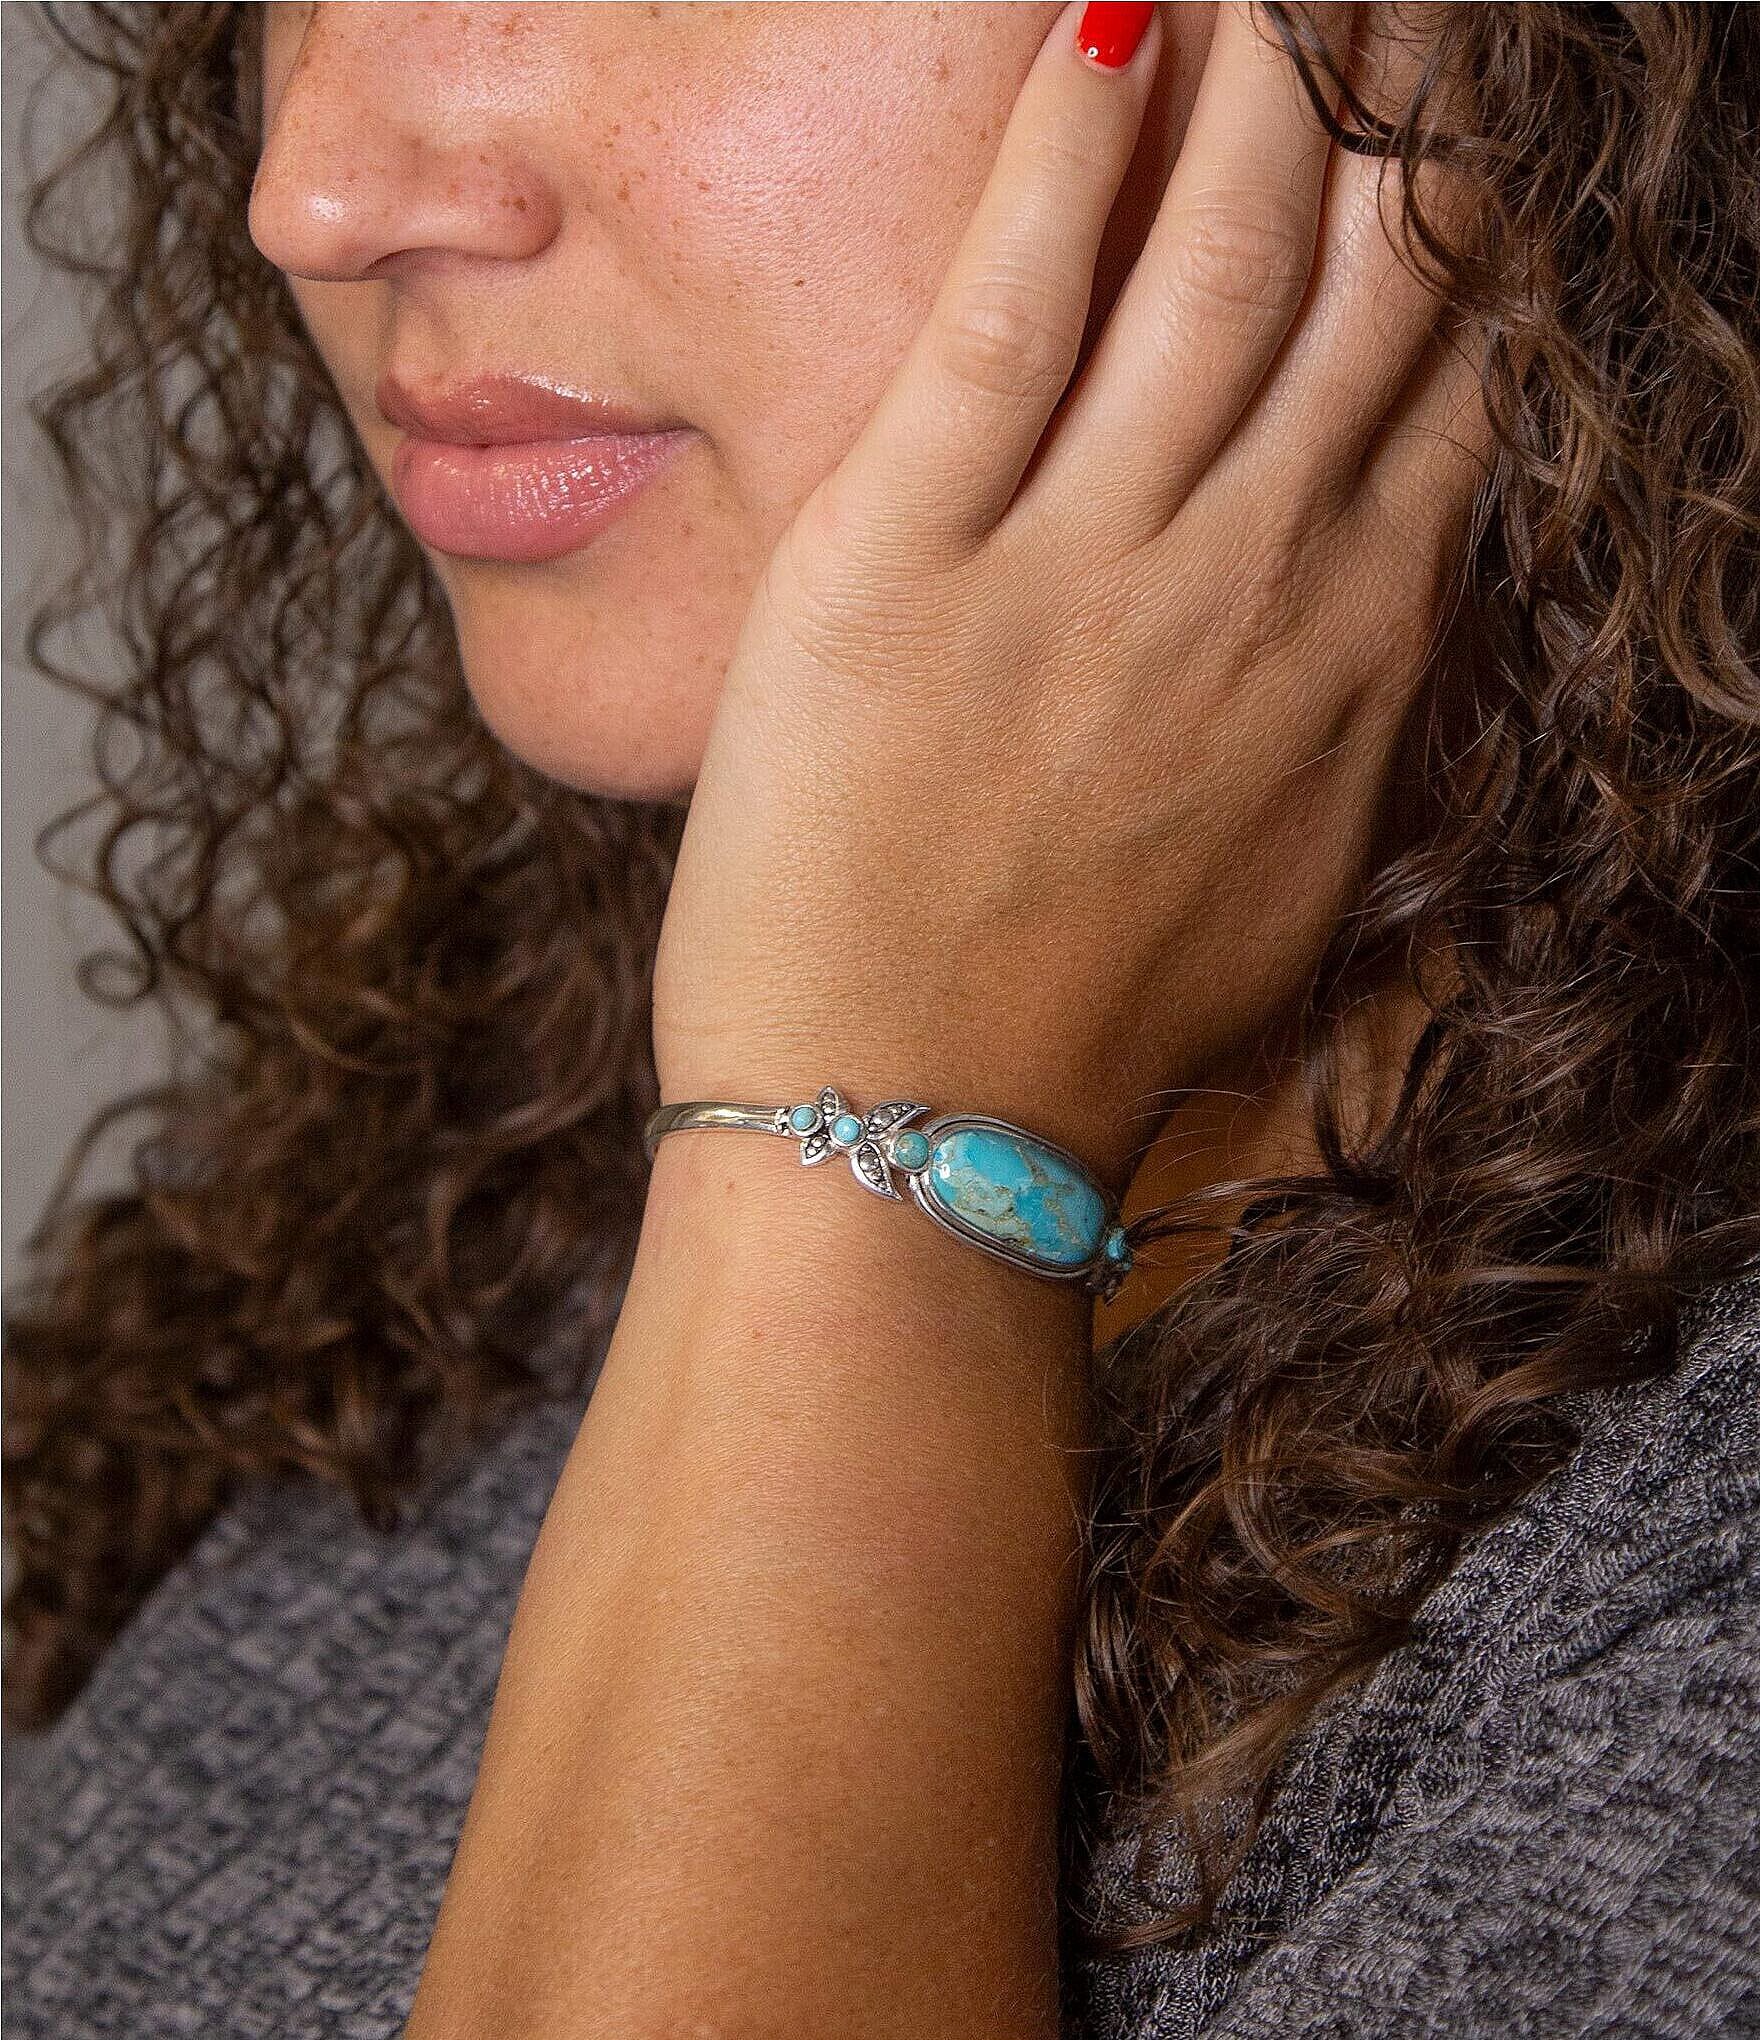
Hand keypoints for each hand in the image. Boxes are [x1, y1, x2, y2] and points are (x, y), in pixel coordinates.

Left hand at [653, 0, 1489, 1190]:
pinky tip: (1104, 19)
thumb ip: (1342, 714)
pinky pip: (1010, 318)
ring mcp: (1086, 571)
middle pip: (1368, 278)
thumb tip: (1378, 591)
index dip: (1480, 216)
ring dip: (1272, 65)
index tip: (1486, 109)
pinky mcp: (906, 568)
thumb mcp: (1278, 877)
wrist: (909, 1137)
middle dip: (1404, 90)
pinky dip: (1060, 160)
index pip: (1456, 377)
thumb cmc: (1081, 1032)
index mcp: (1346, 662)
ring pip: (1216, 263)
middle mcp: (1252, 588)